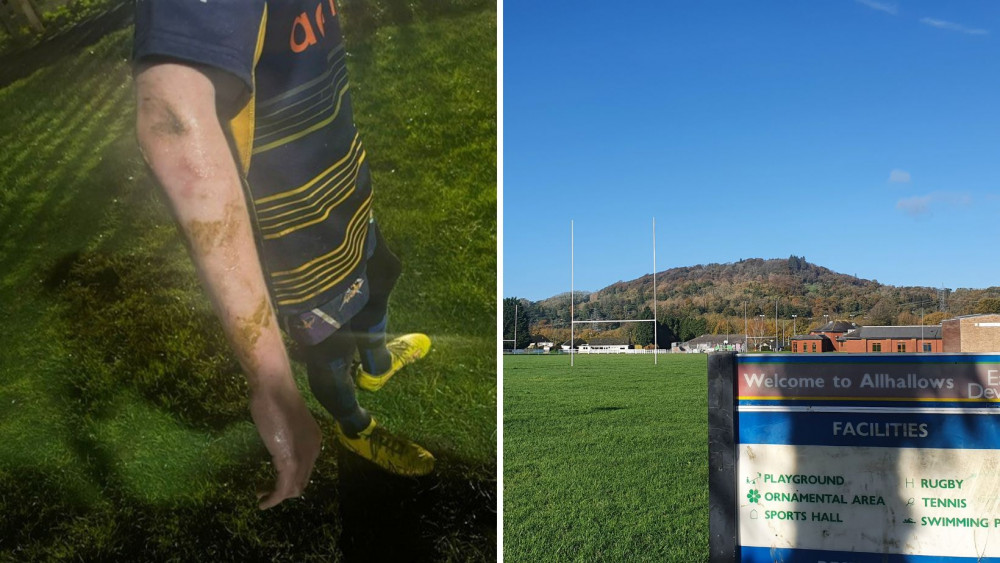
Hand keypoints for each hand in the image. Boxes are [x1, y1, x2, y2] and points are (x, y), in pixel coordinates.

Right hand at [250, 380, 321, 509]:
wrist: (273, 387)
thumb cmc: (274, 398)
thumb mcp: (283, 422)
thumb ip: (285, 437)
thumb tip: (278, 444)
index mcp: (314, 440)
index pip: (306, 469)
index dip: (290, 479)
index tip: (272, 480)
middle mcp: (314, 450)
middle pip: (302, 481)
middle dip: (284, 490)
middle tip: (263, 490)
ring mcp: (304, 455)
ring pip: (294, 487)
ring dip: (277, 496)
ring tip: (261, 495)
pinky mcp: (290, 460)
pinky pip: (283, 488)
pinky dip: (273, 499)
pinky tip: (262, 502)